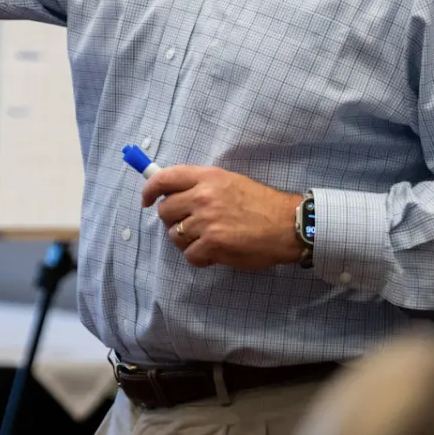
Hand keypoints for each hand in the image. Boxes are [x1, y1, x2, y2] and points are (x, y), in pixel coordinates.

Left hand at [142, 165, 305, 269]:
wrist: (287, 224)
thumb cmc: (261, 203)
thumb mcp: (229, 181)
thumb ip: (202, 185)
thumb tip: (173, 194)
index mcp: (207, 177)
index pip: (164, 178)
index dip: (149, 190)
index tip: (146, 200)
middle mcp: (202, 196)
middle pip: (165, 211)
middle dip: (173, 220)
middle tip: (191, 225)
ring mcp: (206, 221)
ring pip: (175, 235)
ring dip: (187, 241)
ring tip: (206, 240)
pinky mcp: (212, 243)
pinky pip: (190, 255)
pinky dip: (200, 258)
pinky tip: (214, 253)